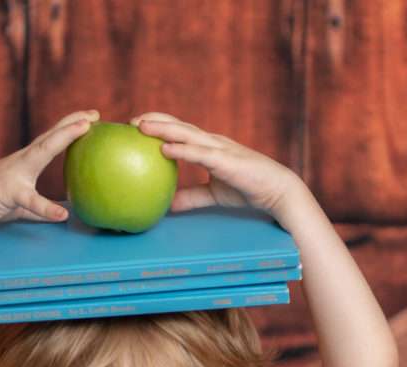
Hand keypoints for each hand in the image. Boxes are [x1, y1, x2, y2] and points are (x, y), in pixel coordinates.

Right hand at [0, 110, 99, 229]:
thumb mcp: (20, 205)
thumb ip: (40, 208)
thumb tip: (61, 214)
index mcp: (26, 162)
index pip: (51, 140)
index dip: (71, 128)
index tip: (91, 117)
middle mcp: (22, 161)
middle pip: (50, 137)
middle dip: (71, 123)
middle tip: (94, 114)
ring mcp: (15, 174)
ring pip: (41, 152)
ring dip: (61, 139)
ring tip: (83, 130)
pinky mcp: (8, 193)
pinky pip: (30, 200)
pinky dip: (46, 207)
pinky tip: (62, 215)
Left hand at [131, 113, 302, 219]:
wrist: (276, 190)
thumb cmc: (248, 189)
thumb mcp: (213, 194)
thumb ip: (191, 197)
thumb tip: (167, 206)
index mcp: (209, 146)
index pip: (180, 130)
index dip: (159, 125)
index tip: (137, 126)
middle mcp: (212, 142)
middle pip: (179, 126)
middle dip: (155, 120)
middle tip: (131, 121)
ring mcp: (219, 149)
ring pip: (186, 134)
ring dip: (163, 129)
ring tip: (142, 127)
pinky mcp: (225, 161)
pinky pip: (199, 153)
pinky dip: (181, 150)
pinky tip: (165, 149)